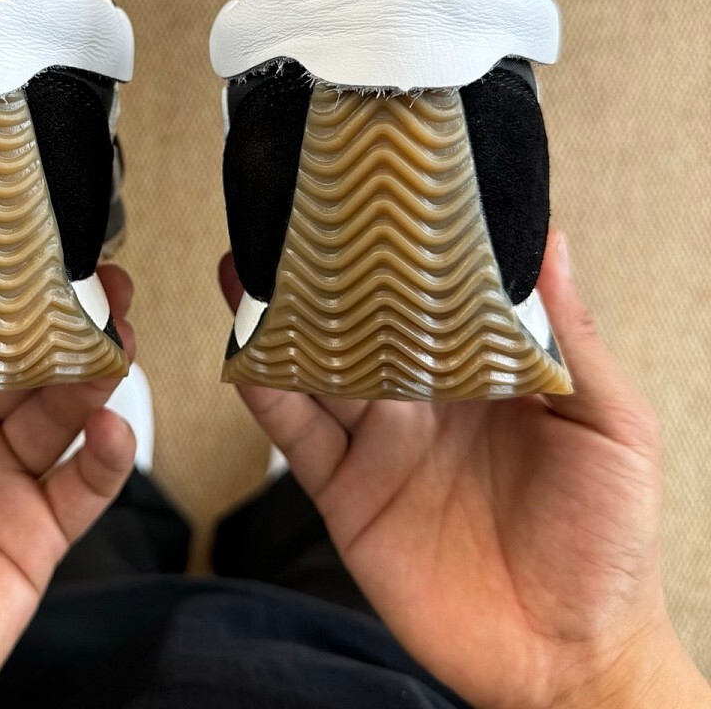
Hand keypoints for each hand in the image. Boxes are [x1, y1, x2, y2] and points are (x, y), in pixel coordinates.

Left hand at [0, 266, 137, 708]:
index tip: (13, 245)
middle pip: (24, 359)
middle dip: (62, 319)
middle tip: (93, 281)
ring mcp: (1, 480)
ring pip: (64, 409)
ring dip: (94, 373)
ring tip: (113, 341)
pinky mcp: (33, 534)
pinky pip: (84, 486)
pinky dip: (110, 456)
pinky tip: (113, 429)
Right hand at [221, 231, 708, 708]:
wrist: (568, 656)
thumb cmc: (610, 540)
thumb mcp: (612, 428)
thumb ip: (574, 338)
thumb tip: (552, 241)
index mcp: (482, 372)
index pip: (431, 297)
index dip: (400, 252)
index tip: (373, 200)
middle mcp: (422, 398)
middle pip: (361, 323)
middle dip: (324, 276)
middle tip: (288, 220)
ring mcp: (379, 443)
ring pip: (317, 368)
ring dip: (280, 322)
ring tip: (246, 269)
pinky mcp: (346, 492)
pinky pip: (297, 435)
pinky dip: (266, 394)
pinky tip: (245, 356)